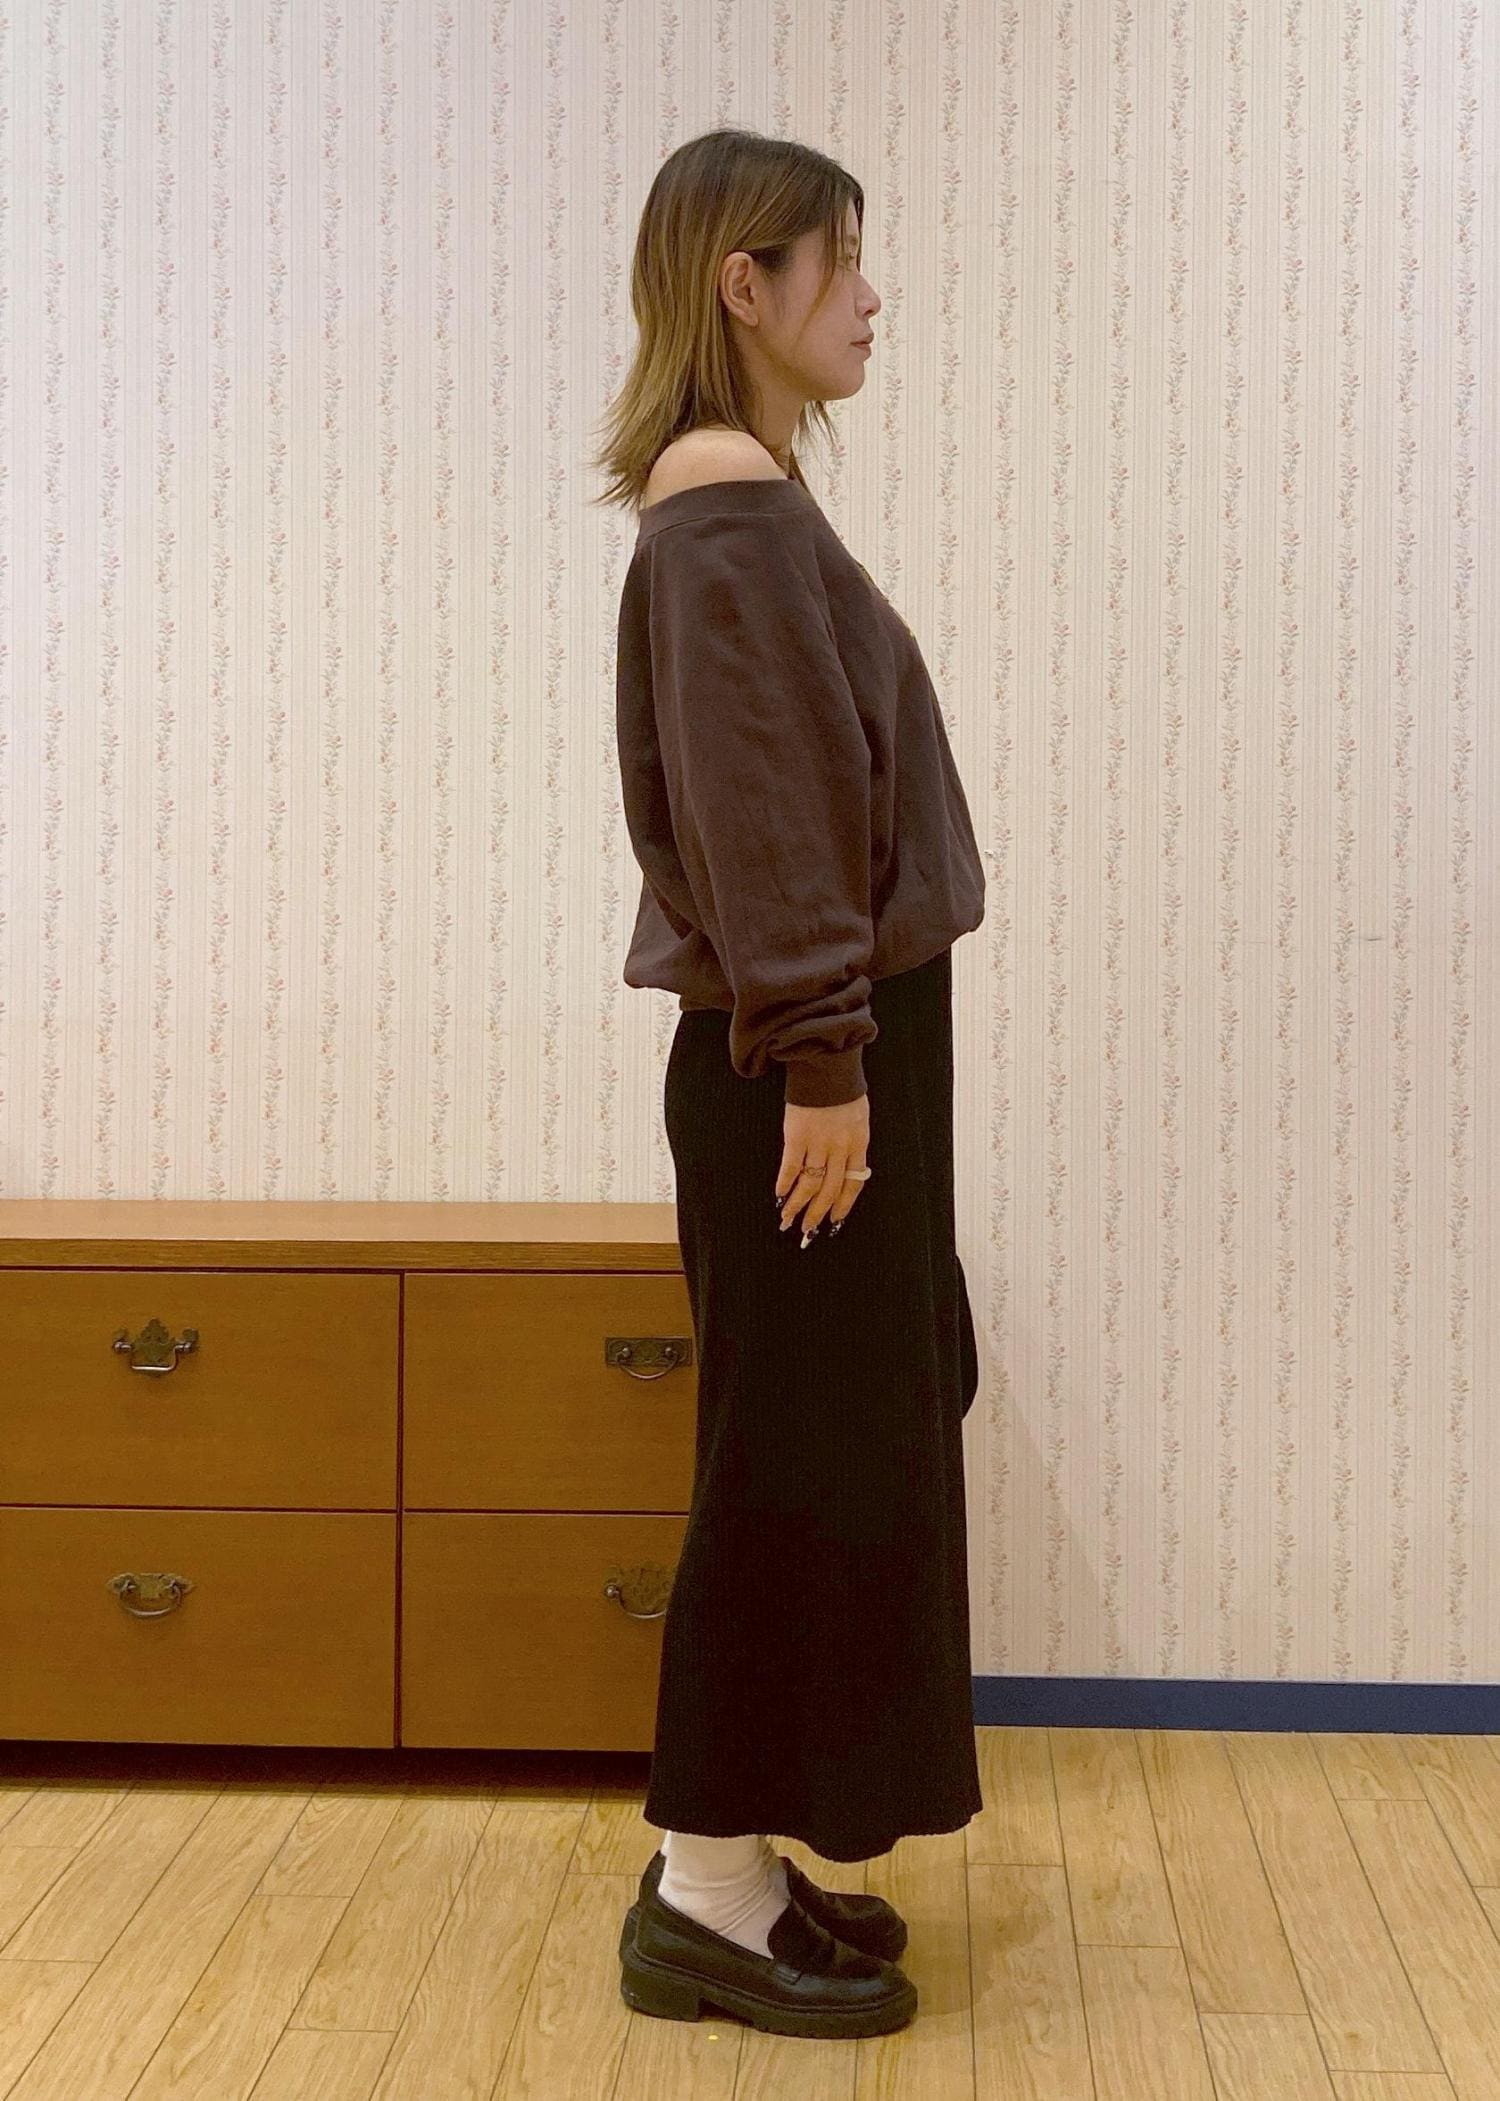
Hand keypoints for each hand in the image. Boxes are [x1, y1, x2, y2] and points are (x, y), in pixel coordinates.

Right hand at [776, 1094, 870, 1238]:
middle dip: (817, 1214)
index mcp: (859, 1144)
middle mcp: (840, 1147)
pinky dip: (784, 1182)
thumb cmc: (843, 1089)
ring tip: (787, 1220)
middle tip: (807, 1231)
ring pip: (809, 1183)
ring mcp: (818, 1142)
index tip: (834, 1222)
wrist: (826, 1064)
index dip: (843, 1206)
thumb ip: (853, 1144)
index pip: (853, 1184)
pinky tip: (779, 1195)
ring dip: (797, 1205)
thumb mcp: (858, 1118)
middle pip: (830, 1190)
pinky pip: (791, 1165)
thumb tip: (845, 1170)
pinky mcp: (797, 1134)